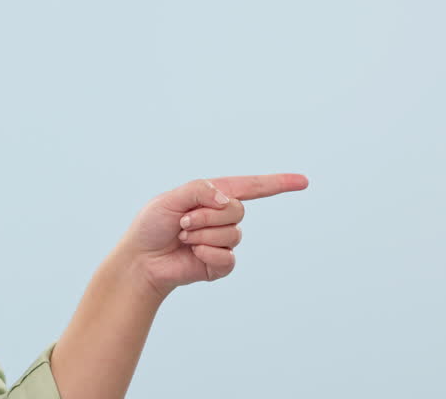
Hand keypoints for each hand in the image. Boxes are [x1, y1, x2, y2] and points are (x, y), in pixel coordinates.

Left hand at [116, 174, 309, 297]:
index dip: (278, 183)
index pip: (251, 187)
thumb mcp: (170, 199)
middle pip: (237, 210)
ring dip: (202, 235)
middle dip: (206, 215)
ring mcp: (223, 241)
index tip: (303, 181)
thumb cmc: (151, 226)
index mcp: (212, 196)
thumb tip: (226, 200)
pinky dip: (207, 254)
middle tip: (183, 222)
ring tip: (183, 238)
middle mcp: (222, 217)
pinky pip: (228, 257)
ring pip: (231, 234)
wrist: (141, 260)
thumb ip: (200, 191)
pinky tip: (192, 255)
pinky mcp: (221, 263)